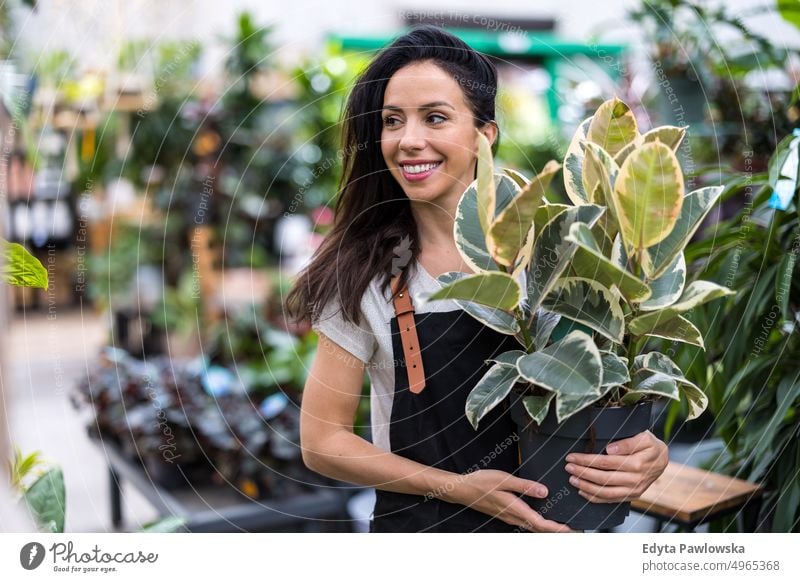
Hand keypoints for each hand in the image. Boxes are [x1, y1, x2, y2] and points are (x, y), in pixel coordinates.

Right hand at [445, 469, 578, 531]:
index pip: (541, 523)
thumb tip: (544, 492)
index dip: (558, 529)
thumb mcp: (504, 479)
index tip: (572, 530)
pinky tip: (542, 517)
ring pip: (533, 527)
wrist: (462, 489)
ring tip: (562, 526)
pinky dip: (538, 523)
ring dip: (548, 528)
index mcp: (515, 509)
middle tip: (574, 530)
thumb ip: (525, 486)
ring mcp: (509, 517)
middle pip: (539, 529)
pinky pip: (526, 522)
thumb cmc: (481, 482)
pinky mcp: (506, 514)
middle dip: (557, 531)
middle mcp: (513, 517)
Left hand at [563, 430, 667, 502]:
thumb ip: (628, 442)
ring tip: (572, 479)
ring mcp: (634, 490)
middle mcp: (635, 479)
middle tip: (568, 467)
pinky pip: (611, 500)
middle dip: (582, 473)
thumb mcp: (644, 437)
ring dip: (586, 486)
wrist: (663, 459)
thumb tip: (610, 449)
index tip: (572, 456)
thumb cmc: (650, 445)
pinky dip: (595, 498)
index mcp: (637, 463)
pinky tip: (582, 492)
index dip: (587, 460)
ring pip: (605, 491)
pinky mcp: (632, 496)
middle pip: (603, 478)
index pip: (606, 462)